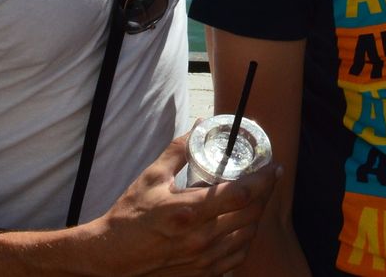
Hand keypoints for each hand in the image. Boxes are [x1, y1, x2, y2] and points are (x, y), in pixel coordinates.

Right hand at [89, 135, 280, 276]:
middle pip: (252, 214)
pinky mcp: (203, 274)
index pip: (241, 194)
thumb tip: (200, 124)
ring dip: (256, 215)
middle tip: (267, 179)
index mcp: (189, 211)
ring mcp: (204, 260)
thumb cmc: (130, 216)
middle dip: (265, 194)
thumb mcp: (152, 177)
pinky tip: (240, 226)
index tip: (273, 166)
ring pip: (248, 236)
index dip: (264, 179)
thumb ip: (180, 149)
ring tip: (254, 199)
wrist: (112, 257)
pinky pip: (237, 257)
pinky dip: (244, 239)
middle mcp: (201, 239)